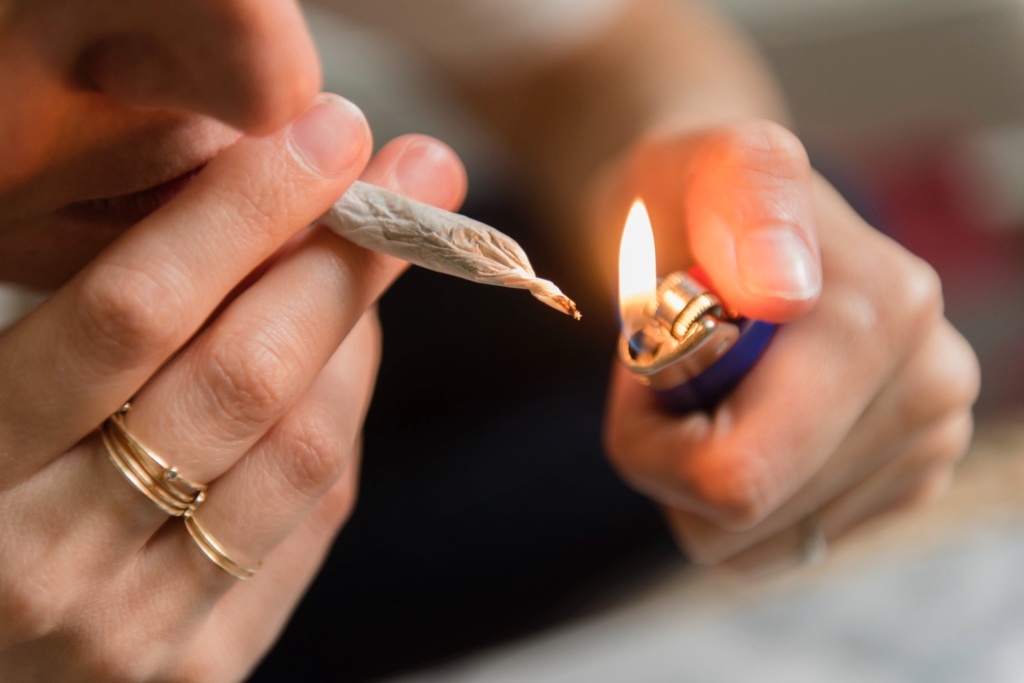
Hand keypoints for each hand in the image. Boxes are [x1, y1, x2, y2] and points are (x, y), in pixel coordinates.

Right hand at [0, 95, 465, 680]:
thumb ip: (93, 324)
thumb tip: (257, 221)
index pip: (127, 314)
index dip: (241, 212)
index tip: (328, 139)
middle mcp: (49, 561)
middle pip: (242, 379)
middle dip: (342, 263)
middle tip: (414, 185)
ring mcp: (134, 631)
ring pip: (302, 449)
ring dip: (358, 334)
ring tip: (376, 261)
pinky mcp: (204, 670)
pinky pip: (313, 516)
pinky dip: (343, 417)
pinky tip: (343, 360)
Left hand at [602, 120, 979, 571]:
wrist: (722, 212)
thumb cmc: (694, 194)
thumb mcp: (699, 166)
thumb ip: (742, 200)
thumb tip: (783, 292)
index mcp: (885, 316)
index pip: (736, 477)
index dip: (653, 437)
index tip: (645, 361)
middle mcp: (931, 385)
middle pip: (742, 520)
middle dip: (672, 455)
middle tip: (671, 369)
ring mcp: (927, 440)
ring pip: (756, 544)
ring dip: (700, 473)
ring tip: (711, 385)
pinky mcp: (906, 480)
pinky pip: (780, 546)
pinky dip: (737, 495)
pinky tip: (747, 419)